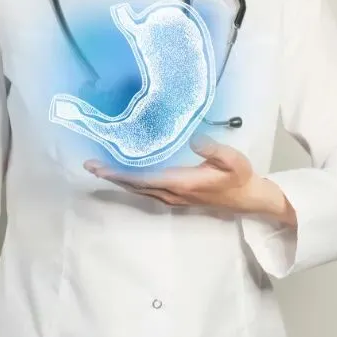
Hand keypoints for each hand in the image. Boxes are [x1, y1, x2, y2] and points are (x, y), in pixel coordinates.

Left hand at [84, 135, 297, 226]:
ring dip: (118, 180)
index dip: (121, 173)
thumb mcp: (233, 160)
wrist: (248, 198)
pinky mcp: (175, 196)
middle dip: (112, 176)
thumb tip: (193, 138)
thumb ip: (213, 150)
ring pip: (139, 189)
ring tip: (99, 169)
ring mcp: (173, 197)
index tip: (101, 168)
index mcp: (182, 183)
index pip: (144, 179)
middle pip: (135, 185)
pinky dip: (131, 182)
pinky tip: (123, 175)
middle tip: (89, 166)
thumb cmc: (240, 177)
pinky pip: (147, 189)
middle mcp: (172, 193)